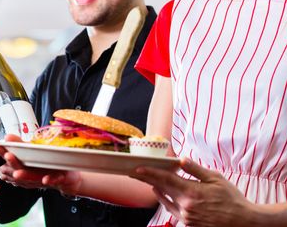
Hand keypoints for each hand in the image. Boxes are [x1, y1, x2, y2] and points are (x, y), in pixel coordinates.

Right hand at [0, 135, 81, 193]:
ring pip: (32, 178)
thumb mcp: (31, 152)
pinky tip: (46, 179)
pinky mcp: (57, 179)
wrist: (66, 178)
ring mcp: (42, 178)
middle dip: (12, 163)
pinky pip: (53, 180)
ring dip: (25, 175)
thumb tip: (7, 136)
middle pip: (17, 169)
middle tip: (7, 155)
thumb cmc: (45, 165)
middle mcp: (29, 174)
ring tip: (17, 173)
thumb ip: (19, 145)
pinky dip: (49, 180)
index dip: (0, 152)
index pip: (8, 158)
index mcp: (22, 166)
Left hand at [130, 158, 253, 226]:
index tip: (138, 168)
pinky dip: (166, 200)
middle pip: (162, 189)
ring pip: (166, 200)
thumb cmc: (232, 199)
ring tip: (149, 181)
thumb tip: (181, 159)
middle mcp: (186, 206)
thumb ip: (196, 169)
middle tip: (137, 172)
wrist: (243, 222)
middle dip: (149, 179)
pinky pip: (172, 210)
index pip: (165, 179)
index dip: (150, 173)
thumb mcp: (216, 179)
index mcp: (192, 192)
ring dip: (156, 190)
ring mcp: (187, 216)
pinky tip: (162, 194)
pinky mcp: (189, 224)